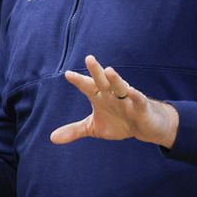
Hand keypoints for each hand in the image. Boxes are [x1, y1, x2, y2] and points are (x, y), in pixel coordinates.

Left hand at [50, 55, 178, 148]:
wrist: (144, 127)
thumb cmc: (118, 122)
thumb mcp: (93, 127)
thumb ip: (74, 130)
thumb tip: (52, 138)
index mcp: (99, 96)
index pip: (87, 86)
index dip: (79, 80)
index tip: (68, 74)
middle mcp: (112, 94)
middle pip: (103, 80)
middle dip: (96, 71)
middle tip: (89, 58)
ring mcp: (127, 99)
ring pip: (120, 86)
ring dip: (115, 79)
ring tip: (109, 70)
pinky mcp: (142, 107)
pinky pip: (138, 100)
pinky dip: (135, 96)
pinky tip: (131, 91)